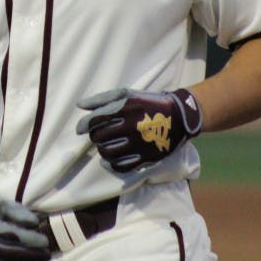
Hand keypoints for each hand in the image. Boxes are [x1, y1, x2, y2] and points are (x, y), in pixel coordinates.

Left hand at [75, 87, 201, 172]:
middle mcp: (133, 125)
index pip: (95, 120)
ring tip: (103, 145)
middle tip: (97, 135)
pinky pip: (122, 166)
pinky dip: (111, 164)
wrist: (180, 116)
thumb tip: (79, 105)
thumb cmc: (149, 103)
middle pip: (99, 137)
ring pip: (108, 153)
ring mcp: (140, 143)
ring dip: (101, 150)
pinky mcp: (148, 157)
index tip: (80, 129)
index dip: (83, 125)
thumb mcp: (127, 94)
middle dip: (94, 136)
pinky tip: (109, 159)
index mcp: (126, 107)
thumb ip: (102, 99)